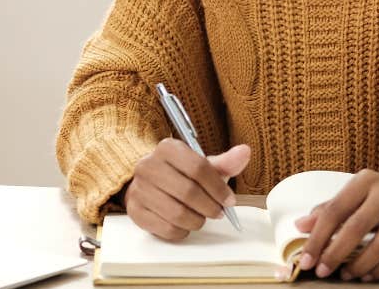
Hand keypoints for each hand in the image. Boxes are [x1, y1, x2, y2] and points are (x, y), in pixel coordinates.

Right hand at [123, 139, 249, 239]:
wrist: (148, 182)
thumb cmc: (179, 173)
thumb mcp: (200, 164)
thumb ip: (224, 162)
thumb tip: (245, 152)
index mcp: (167, 148)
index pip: (198, 168)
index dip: (218, 188)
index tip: (229, 200)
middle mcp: (148, 165)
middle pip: (188, 192)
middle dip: (210, 207)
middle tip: (217, 212)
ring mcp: (139, 188)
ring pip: (177, 214)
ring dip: (197, 221)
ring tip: (201, 217)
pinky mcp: (134, 211)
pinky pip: (165, 229)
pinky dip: (181, 231)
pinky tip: (184, 224)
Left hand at [294, 165, 378, 281]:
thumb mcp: (359, 191)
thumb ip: (331, 208)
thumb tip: (301, 226)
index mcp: (365, 180)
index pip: (335, 209)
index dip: (318, 236)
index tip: (307, 258)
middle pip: (355, 228)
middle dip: (335, 253)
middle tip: (322, 271)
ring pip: (378, 245)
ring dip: (358, 265)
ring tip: (344, 275)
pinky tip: (367, 275)